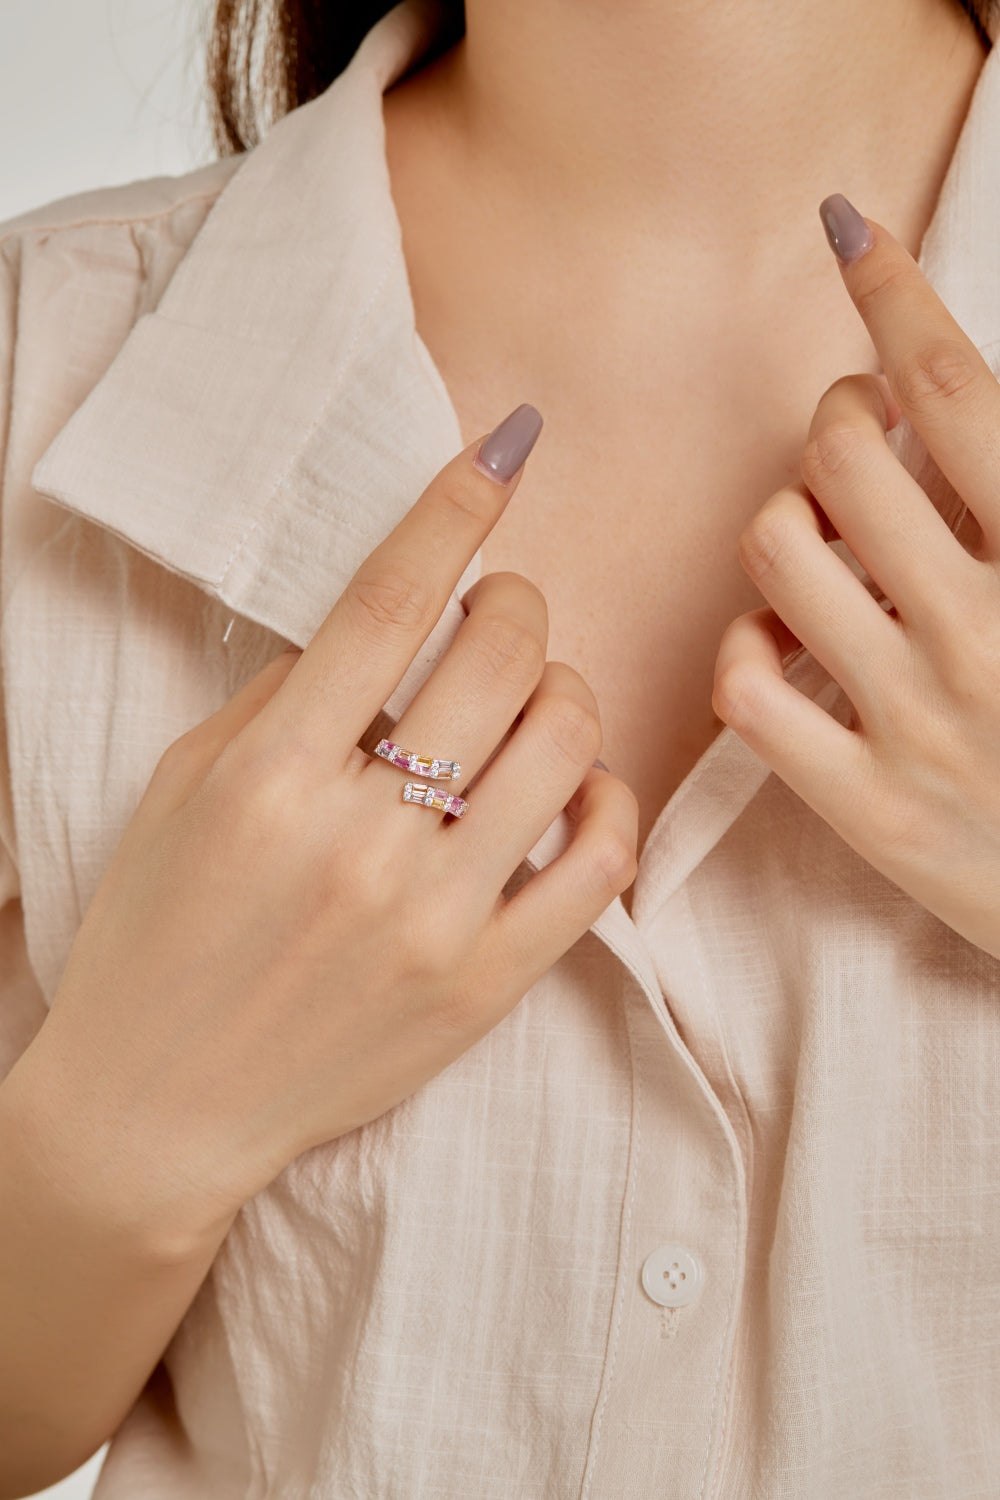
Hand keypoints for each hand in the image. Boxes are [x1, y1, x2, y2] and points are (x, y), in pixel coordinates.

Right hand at [11, 405, 637, 1244]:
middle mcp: (357, 840)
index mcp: (270, 778)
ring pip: (563, 748)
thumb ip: (280, 703)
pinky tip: (579, 786)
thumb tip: (379, 628)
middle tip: (505, 606)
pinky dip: (609, 804)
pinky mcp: (482, 986)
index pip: (384, 607)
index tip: (503, 452)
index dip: (452, 513)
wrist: (157, 1108)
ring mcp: (432, 918)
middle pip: (497, 661)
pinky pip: (596, 871)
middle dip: (519, 602)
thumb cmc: (156, 936)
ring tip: (537, 696)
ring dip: (565, 691)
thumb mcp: (182, 793)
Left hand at [712, 194, 999, 960]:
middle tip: (857, 447)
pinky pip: (747, 690)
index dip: (898, 299)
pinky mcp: (865, 805)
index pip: (963, 398)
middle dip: (835, 423)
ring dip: (786, 525)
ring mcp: (919, 722)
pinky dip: (748, 648)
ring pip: (778, 553)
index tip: (852, 234)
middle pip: (845, 458)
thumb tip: (947, 408)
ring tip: (824, 552)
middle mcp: (988, 632)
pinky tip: (784, 647)